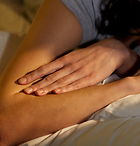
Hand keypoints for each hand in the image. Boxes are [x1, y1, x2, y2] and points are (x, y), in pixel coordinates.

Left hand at [17, 38, 136, 95]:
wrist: (112, 51)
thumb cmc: (91, 56)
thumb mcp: (75, 56)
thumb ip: (62, 63)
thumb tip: (46, 71)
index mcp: (67, 59)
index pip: (46, 68)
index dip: (33, 74)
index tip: (21, 81)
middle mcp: (72, 65)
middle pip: (52, 76)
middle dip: (38, 84)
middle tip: (26, 91)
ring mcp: (81, 71)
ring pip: (62, 81)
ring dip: (49, 88)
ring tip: (38, 93)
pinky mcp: (91, 78)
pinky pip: (76, 84)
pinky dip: (66, 88)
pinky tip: (58, 92)